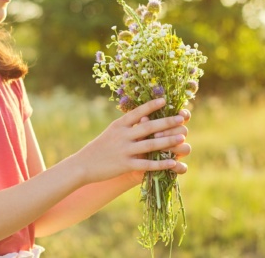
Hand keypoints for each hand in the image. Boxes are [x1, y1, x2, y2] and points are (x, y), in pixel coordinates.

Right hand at [71, 99, 188, 185]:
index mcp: (119, 125)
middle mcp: (122, 135)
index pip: (137, 112)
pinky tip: (172, 162)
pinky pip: (146, 164)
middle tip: (181, 118)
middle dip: (166, 122)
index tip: (165, 100)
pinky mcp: (124, 165)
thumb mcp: (111, 132)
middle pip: (148, 127)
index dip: (151, 106)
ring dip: (167, 141)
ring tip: (182, 137)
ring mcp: (123, 150)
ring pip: (150, 145)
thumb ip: (127, 125)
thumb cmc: (100, 147)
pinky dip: (160, 164)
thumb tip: (145, 116)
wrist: (83, 165)